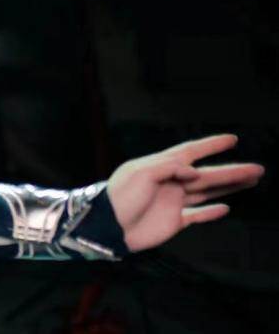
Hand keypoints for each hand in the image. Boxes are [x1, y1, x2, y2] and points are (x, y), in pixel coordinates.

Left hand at [106, 133, 263, 252]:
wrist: (108, 227)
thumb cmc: (119, 197)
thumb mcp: (139, 174)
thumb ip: (168, 167)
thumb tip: (194, 170)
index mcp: (161, 166)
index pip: (190, 152)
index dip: (211, 145)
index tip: (232, 139)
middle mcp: (171, 182)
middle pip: (208, 174)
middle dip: (233, 171)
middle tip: (258, 169)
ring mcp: (174, 201)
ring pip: (208, 192)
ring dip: (229, 187)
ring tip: (250, 181)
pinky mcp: (174, 220)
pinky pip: (198, 215)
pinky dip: (211, 212)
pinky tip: (226, 208)